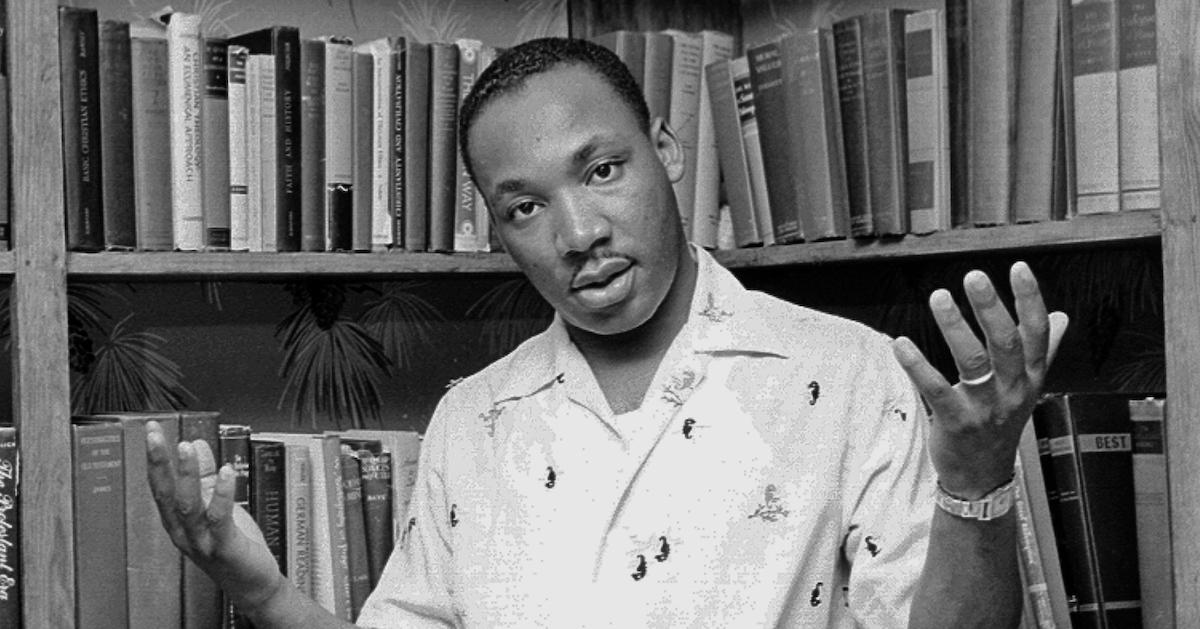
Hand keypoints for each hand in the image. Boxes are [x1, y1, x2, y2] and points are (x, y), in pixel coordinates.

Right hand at [145, 420, 284, 611]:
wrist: (251, 583)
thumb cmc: (233, 545)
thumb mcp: (216, 505)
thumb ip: (206, 476)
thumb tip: (195, 443)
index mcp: (178, 520)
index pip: (160, 485)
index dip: (155, 458)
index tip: (152, 431)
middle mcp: (184, 531)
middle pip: (165, 494)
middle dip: (159, 462)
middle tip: (155, 435)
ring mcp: (202, 541)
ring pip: (188, 505)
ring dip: (187, 475)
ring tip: (187, 447)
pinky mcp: (224, 547)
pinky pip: (219, 519)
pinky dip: (221, 494)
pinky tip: (225, 473)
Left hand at [891, 261, 1068, 498]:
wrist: (982, 476)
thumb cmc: (1000, 424)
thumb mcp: (1027, 389)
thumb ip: (1043, 351)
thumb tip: (1063, 317)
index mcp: (1029, 377)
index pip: (1037, 333)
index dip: (1030, 300)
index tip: (1018, 268)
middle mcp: (1012, 390)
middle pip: (1007, 343)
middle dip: (991, 308)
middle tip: (974, 277)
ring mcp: (985, 408)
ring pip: (973, 362)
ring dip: (955, 328)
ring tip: (939, 297)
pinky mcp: (956, 423)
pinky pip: (936, 390)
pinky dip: (918, 366)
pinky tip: (901, 344)